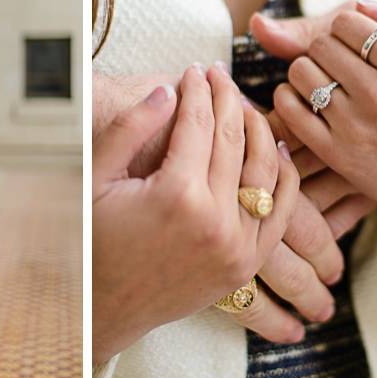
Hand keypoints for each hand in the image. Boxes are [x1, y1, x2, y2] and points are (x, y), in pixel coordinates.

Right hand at [93, 64, 300, 362]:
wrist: (106, 307)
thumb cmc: (92, 240)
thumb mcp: (94, 180)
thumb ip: (129, 130)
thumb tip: (167, 89)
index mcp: (175, 194)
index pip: (198, 123)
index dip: (197, 90)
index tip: (194, 69)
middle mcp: (215, 219)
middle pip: (234, 138)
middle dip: (228, 97)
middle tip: (220, 74)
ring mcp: (237, 245)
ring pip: (265, 168)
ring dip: (260, 128)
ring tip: (245, 104)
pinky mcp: (246, 262)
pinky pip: (281, 208)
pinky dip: (283, 174)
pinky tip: (275, 149)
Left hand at [251, 1, 376, 137]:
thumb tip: (362, 4)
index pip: (349, 22)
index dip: (345, 25)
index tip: (353, 39)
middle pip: (321, 45)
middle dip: (326, 46)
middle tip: (338, 60)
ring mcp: (354, 126)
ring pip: (300, 72)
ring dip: (306, 69)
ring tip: (324, 78)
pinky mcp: (333, 152)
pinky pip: (289, 108)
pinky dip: (288, 96)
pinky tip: (306, 98)